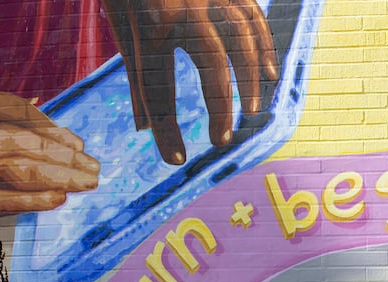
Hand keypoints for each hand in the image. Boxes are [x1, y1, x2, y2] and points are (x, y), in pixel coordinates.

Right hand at [0, 88, 99, 215]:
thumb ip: (23, 115)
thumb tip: (71, 140)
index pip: (30, 131)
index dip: (60, 141)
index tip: (81, 148)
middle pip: (34, 154)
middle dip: (70, 163)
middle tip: (96, 170)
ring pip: (27, 176)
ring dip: (64, 180)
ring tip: (88, 182)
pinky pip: (7, 203)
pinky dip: (36, 201)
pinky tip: (59, 198)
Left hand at [101, 0, 278, 164]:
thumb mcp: (119, 21)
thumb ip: (135, 72)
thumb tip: (143, 127)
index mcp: (149, 20)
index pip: (158, 87)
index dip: (165, 128)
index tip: (176, 160)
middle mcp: (184, 7)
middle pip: (210, 65)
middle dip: (219, 106)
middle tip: (221, 139)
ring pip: (242, 39)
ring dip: (250, 78)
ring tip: (251, 111)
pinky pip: (254, 16)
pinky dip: (265, 46)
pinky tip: (269, 73)